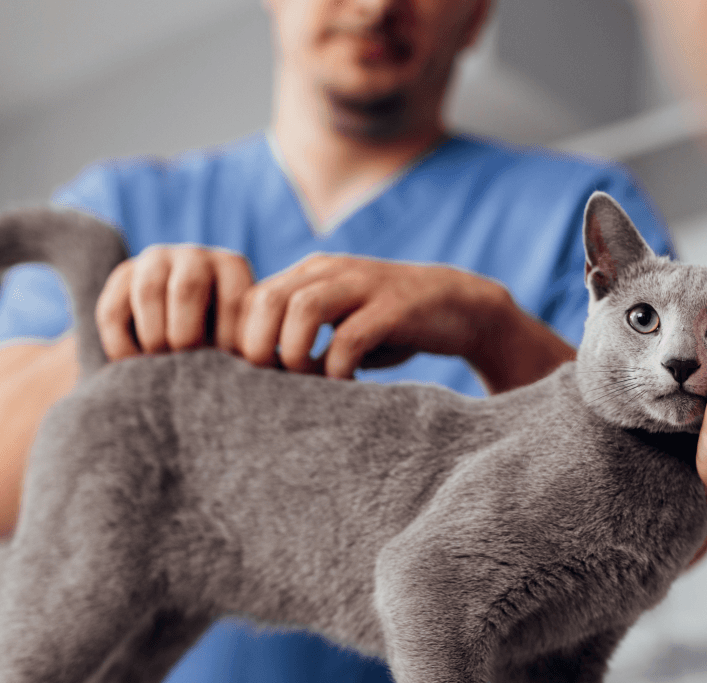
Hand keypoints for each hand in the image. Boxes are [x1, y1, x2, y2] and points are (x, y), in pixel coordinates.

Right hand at [96, 245, 253, 360]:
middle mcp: (195, 255)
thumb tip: (242, 371)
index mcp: (232, 267)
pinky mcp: (122, 275)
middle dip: (186, 335)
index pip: (233, 301)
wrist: (178, 334)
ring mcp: (156, 260)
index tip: (224, 369)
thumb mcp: (237, 342)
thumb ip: (241, 349)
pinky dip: (123, 347)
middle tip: (187, 367)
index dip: (227, 342)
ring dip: (155, 338)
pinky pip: (113, 311)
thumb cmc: (219, 344)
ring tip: (163, 368)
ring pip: (149, 293)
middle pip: (187, 288)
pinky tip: (135, 365)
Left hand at [231, 253, 573, 390]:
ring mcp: (364, 285)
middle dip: (260, 345)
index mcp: (311, 273)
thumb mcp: (342, 324)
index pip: (252, 296)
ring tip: (307, 381)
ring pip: (303, 308)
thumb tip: (261, 379)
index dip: (243, 338)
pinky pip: (351, 336)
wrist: (462, 307)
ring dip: (296, 352)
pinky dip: (338, 367)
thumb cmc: (394, 327)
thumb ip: (304, 338)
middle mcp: (331, 271)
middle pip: (268, 297)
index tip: (255, 376)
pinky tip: (345, 386)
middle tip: (272, 381)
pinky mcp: (395, 307)